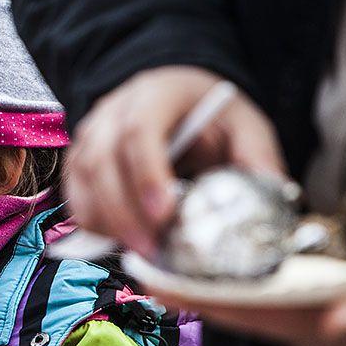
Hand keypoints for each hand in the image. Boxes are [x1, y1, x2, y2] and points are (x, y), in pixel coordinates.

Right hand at [66, 66, 284, 254]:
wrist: (178, 100)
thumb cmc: (212, 116)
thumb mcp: (246, 126)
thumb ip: (257, 159)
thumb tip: (270, 198)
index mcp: (157, 93)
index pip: (139, 130)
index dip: (147, 175)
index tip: (163, 215)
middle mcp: (113, 108)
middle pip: (102, 160)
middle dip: (123, 212)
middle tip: (151, 249)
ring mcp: (90, 132)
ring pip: (81, 179)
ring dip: (106, 222)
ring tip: (139, 252)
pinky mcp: (78, 158)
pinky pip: (74, 194)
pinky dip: (91, 222)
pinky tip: (120, 241)